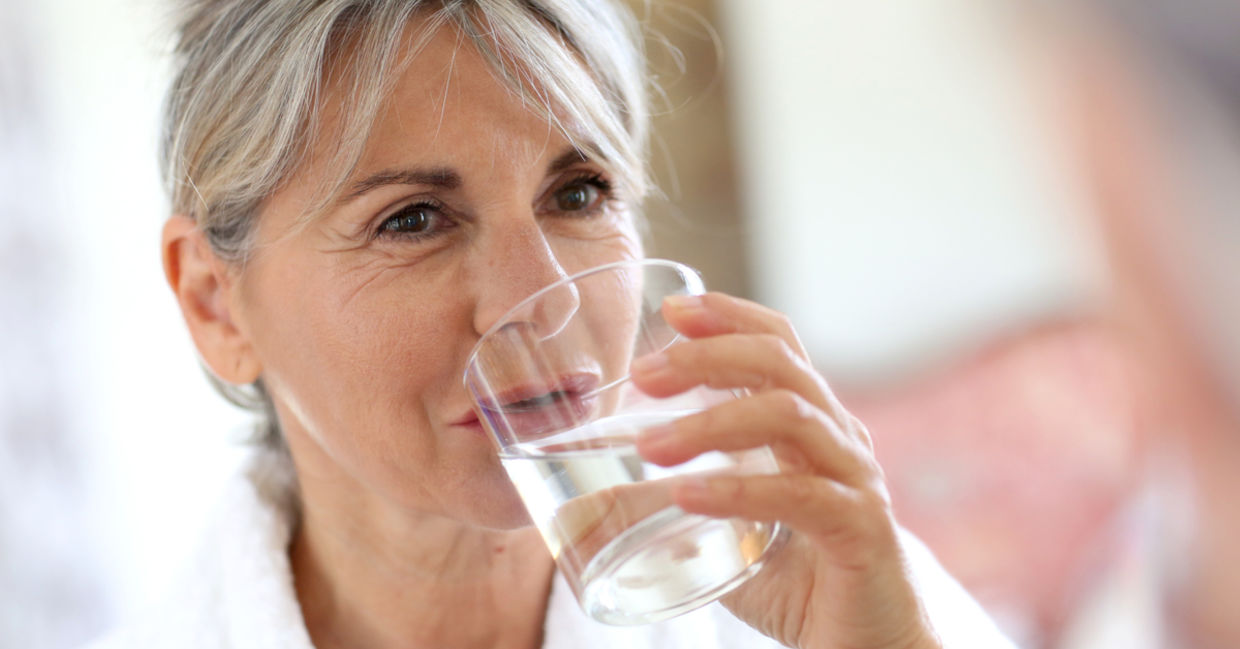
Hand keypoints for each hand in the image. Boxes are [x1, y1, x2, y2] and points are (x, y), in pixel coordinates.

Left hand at [631, 292, 940, 648]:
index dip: (730, 315)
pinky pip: (801, 494)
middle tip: (643, 375)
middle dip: (707, 356)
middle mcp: (839, 439)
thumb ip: (677, 505)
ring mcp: (855, 480)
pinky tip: (688, 495)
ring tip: (650, 447)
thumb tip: (590, 503)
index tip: (672, 310)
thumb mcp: (727, 532)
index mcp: (812, 426)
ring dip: (711, 422)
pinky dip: (738, 490)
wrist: (870, 647)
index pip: (779, 344)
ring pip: (789, 415)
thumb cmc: (799, 583)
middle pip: (781, 363)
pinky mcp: (861, 529)